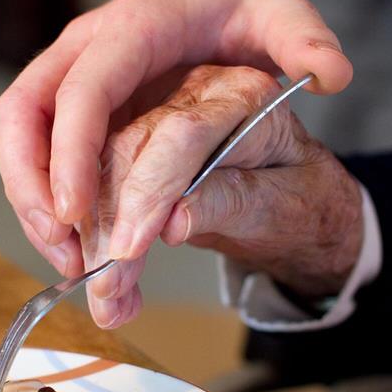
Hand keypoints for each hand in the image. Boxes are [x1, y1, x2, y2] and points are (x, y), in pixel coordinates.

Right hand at [0, 0, 351, 276]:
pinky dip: (48, 196)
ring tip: (70, 262)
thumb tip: (334, 75)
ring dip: (33, 201)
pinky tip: (78, 242)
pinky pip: (40, 148)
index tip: (75, 213)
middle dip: (31, 188)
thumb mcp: (282, 13)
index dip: (70, 153)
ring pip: (20, 137)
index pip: (82, 90)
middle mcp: (88, 49)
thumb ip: (307, 41)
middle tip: (64, 252)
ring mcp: (74, 74)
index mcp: (133, 29)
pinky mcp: (74, 101)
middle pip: (24, 116)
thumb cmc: (240, 0)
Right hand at [79, 65, 363, 328]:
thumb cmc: (303, 199)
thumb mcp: (286, 204)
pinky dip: (87, 234)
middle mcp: (194, 92)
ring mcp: (159, 111)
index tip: (128, 249)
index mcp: (244, 94)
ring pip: (96, 167)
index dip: (148, 191)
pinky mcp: (134, 139)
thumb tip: (174, 220)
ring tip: (108, 299)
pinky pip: (91, 181)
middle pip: (125, 147)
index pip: (181, 134)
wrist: (299, 200)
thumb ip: (235, 201)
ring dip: (89, 237)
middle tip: (108, 289)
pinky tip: (101, 278)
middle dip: (105, 225)